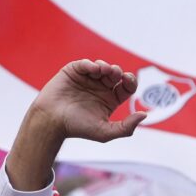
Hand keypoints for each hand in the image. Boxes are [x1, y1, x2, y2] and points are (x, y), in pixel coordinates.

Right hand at [29, 59, 145, 143]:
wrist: (51, 121)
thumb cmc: (77, 128)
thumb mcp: (105, 132)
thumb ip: (126, 127)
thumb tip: (144, 115)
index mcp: (110, 100)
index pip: (126, 87)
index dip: (131, 82)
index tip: (128, 81)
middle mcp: (100, 88)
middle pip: (116, 74)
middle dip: (118, 72)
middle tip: (117, 75)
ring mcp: (87, 78)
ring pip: (102, 66)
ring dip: (107, 67)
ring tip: (105, 71)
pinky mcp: (73, 71)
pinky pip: (85, 64)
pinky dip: (91, 64)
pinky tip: (94, 69)